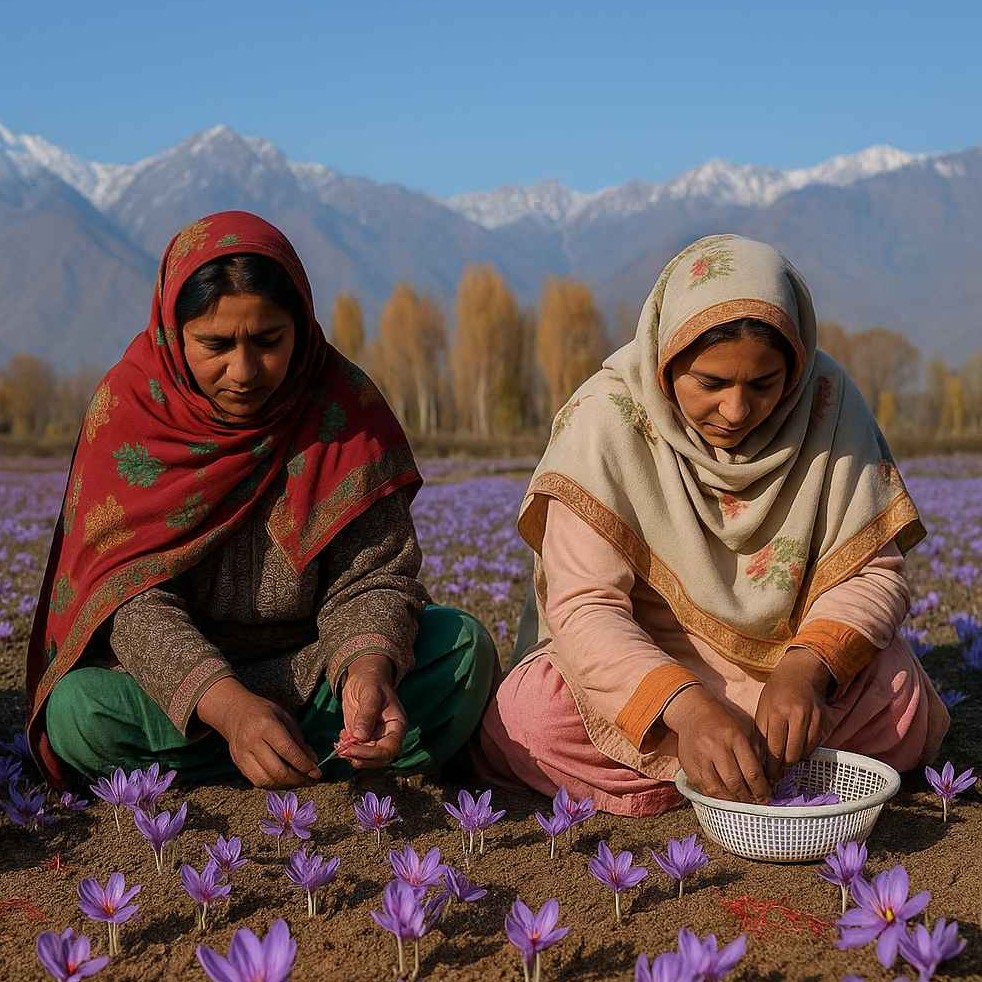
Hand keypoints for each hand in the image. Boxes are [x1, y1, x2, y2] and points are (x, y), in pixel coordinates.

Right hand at [196, 677, 320, 788]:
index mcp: (267, 726)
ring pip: (266, 780)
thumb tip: (313, 760)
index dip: (304, 765)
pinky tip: (285, 781)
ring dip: (287, 785)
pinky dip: (274, 785)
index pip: (288, 751)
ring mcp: (243, 755)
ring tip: (300, 782)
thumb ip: (299, 739)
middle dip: (298, 779)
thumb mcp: (285, 717)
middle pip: (277, 770)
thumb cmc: (265, 712)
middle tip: (311, 780)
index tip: (317, 772)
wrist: (235, 712)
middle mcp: (252, 742)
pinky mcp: (238, 765)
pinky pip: (258, 782)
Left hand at [339, 654, 406, 768]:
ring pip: (367, 758)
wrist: (363, 677)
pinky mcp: (363, 738)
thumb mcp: (370, 694)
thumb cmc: (371, 682)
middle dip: (360, 758)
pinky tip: (340, 738)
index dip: (372, 754)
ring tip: (339, 744)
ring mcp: (376, 738)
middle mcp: (388, 735)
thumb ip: (366, 714)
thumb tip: (359, 737)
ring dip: (352, 756)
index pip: (390, 749)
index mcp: (397, 726)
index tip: (352, 749)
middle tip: (342, 750)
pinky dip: (346, 749)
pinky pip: (356, 751)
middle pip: (379, 758)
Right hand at [663, 686, 769, 802]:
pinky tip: (724, 798)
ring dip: (731, 801)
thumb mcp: (745, 729)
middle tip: (755, 803)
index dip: (761, 789)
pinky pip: (702, 788)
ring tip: (740, 803)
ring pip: (717, 789)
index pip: (751, 771)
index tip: (767, 797)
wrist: (692, 712)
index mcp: (734, 737)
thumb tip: (766, 779)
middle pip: (734, 783)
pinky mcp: (688, 765)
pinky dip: (715, 797)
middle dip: (747, 798)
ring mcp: (700, 757)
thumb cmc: (722, 721)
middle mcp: (716, 747)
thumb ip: (756, 753)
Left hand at [754, 648, 831, 782]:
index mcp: (777, 712)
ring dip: (795, 762)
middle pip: (792, 754)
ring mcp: (814, 720)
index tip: (768, 778)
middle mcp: (798, 716)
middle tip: (776, 777)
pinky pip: (815, 746)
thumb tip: (761, 761)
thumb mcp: (763, 708)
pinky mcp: (826, 723)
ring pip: (805, 752)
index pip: (775, 748)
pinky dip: (806, 752)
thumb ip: (762, 734)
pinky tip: (798, 753)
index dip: (772, 767)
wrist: (801, 674)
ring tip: (785, 768)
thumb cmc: (777, 692)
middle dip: (783, 768)